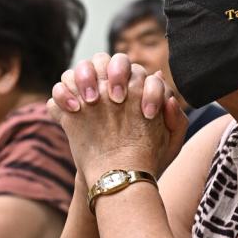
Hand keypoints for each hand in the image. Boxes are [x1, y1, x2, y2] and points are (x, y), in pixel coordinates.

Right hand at [48, 53, 187, 180]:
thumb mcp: (168, 146)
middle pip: (107, 60)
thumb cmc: (145, 161)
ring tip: (90, 101)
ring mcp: (88, 95)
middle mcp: (111, 86)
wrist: (117, 178)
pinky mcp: (69, 109)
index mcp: (136, 89)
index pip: (138, 72)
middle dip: (114, 73)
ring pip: (81, 67)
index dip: (145, 89)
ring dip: (84, 76)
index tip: (146, 115)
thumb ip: (176, 122)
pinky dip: (62, 93)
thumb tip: (170, 99)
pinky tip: (73, 111)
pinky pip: (60, 89)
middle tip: (116, 98)